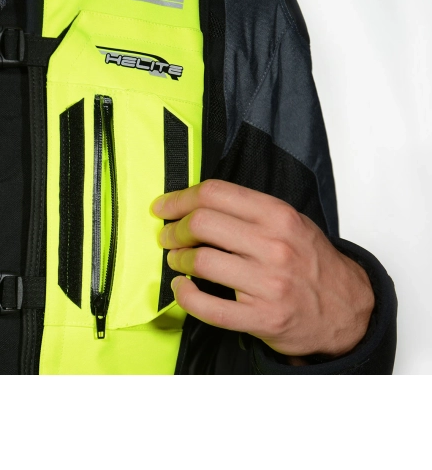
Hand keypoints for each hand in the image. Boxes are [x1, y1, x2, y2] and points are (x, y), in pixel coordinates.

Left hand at [151, 180, 374, 359]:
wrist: (347, 310)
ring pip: (202, 262)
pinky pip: (209, 308)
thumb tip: (195, 205)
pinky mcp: (263, 318)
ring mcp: (269, 283)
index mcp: (278, 215)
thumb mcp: (290, 223)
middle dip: (174, 229)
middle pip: (201, 223)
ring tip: (176, 260)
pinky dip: (185, 296)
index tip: (163, 206)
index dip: (179, 198)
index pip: (214, 194)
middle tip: (168, 236)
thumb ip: (248, 211)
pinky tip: (181, 288)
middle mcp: (274, 245)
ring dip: (177, 259)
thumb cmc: (311, 263)